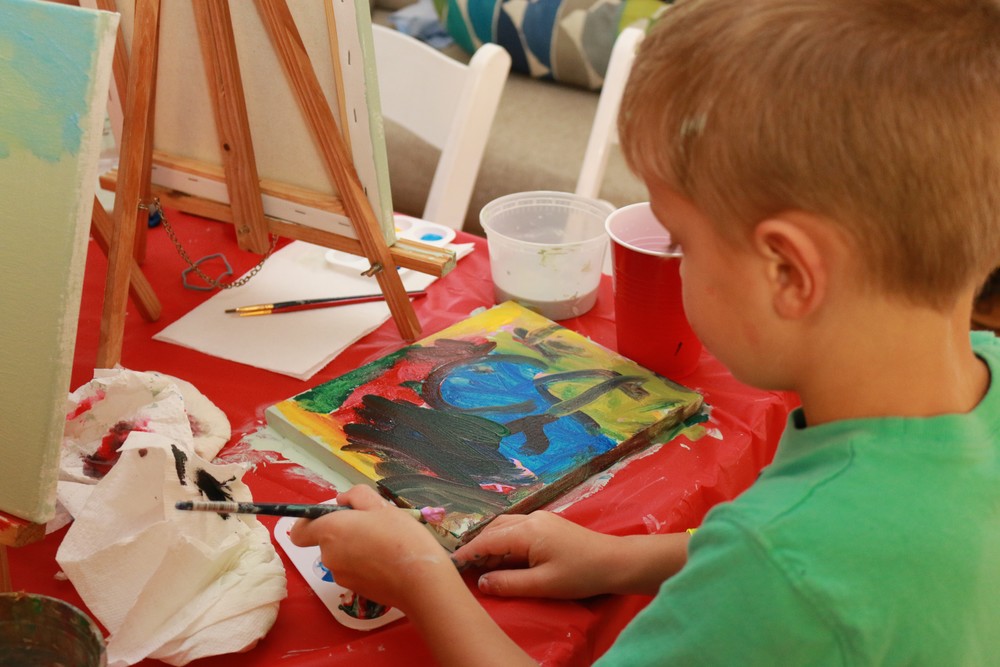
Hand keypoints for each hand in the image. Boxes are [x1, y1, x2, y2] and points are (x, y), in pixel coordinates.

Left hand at [289, 486, 455, 611]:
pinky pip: (353, 570)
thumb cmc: (400, 537)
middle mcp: (329, 556)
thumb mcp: (381, 505)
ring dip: (355, 548)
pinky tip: (388, 561)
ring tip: (385, 543)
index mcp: (330, 531)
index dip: (309, 523)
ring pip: (341, 556)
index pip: (299, 531)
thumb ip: (356, 496)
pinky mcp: (355, 590)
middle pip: (327, 541)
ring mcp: (341, 576)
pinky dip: (364, 564)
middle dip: (345, 532)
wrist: (420, 581)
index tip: (330, 516)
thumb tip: (342, 500)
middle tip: (374, 525)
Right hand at [452, 511, 624, 598]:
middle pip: (494, 529)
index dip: (468, 553)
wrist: (614, 561)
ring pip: (505, 526)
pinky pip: (517, 528)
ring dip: (491, 543)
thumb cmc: (580, 574)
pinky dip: (504, 541)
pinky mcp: (548, 524)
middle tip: (464, 566)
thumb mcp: (542, 584)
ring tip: (481, 565)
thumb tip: (482, 582)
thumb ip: (508, 583)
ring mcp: (540, 518)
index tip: (451, 564)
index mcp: (527, 531)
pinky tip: (504, 557)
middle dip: (477, 546)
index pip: (488, 540)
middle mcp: (530, 518)